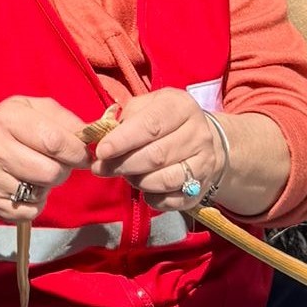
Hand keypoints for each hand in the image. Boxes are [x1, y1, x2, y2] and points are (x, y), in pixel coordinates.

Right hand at [0, 97, 90, 222]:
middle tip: (57, 162)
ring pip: (43, 192)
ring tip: (36, 171)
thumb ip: (62, 118)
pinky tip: (24, 187)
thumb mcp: (29, 109)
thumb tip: (90, 135)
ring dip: (48, 184)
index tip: (82, 154)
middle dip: (64, 169)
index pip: (55, 141)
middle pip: (52, 172)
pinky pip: (31, 211)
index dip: (77, 151)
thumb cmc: (5, 129)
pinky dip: (35, 202)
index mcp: (8, 119)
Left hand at [90, 89, 221, 211]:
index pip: (151, 125)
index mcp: (181, 107)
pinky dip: (152, 198)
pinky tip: (143, 190)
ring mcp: (204, 162)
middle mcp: (198, 134)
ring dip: (137, 181)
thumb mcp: (146, 107)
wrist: (203, 139)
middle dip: (123, 164)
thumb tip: (101, 140)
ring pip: (165, 180)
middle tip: (102, 168)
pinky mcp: (202, 187)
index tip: (101, 152)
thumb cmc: (164, 120)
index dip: (123, 140)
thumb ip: (124, 120)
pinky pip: (172, 200)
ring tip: (125, 175)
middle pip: (157, 155)